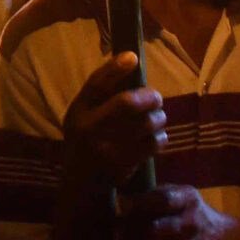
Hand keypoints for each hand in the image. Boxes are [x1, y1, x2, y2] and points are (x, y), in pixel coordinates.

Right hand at [59, 51, 166, 193]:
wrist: (83, 182)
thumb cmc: (85, 139)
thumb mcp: (81, 115)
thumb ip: (99, 93)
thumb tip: (130, 60)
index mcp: (79, 112)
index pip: (96, 84)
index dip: (115, 68)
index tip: (133, 57)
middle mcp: (91, 129)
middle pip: (127, 103)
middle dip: (149, 96)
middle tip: (156, 97)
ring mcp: (109, 148)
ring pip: (146, 123)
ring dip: (158, 116)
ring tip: (158, 116)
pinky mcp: (125, 164)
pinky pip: (153, 143)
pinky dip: (160, 136)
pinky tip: (157, 135)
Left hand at [117, 184, 233, 239]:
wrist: (219, 239)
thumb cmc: (192, 211)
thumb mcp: (183, 193)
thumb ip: (157, 194)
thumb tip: (125, 202)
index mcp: (189, 200)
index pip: (164, 200)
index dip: (141, 203)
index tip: (125, 205)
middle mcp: (190, 224)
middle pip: (153, 230)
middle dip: (130, 229)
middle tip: (116, 229)